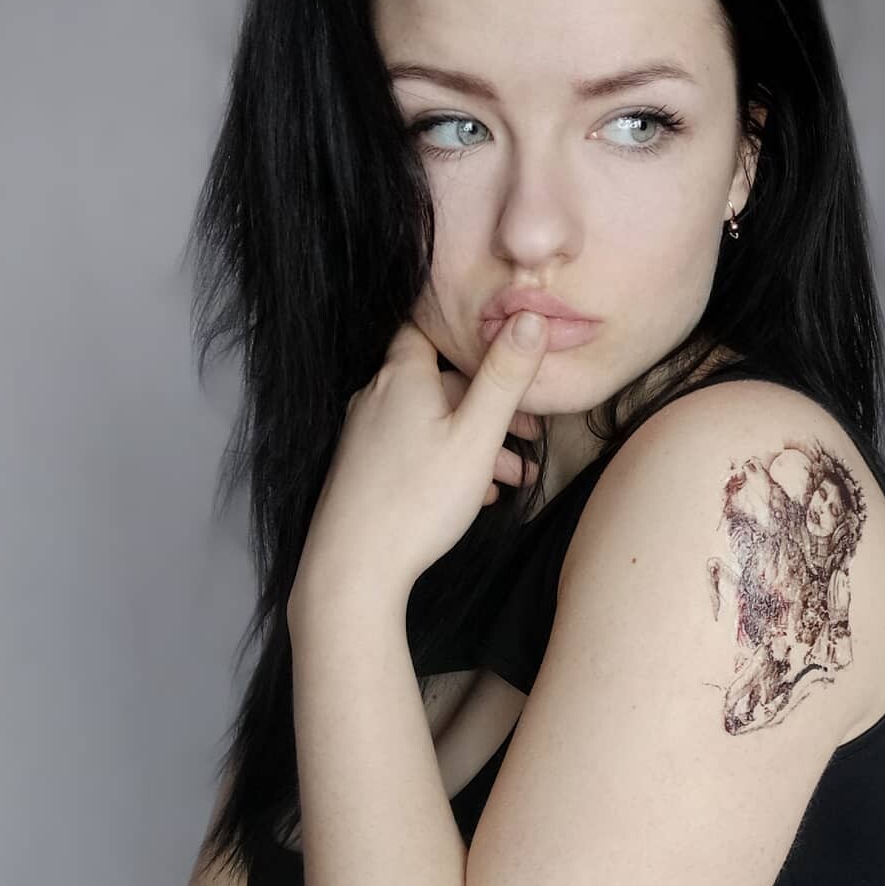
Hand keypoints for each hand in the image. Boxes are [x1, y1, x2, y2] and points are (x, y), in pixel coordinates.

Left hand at [294, 311, 548, 604]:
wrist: (353, 569)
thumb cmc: (417, 500)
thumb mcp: (477, 436)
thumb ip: (504, 377)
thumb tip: (530, 316)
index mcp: (401, 376)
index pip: (431, 328)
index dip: (468, 335)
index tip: (505, 349)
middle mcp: (377, 396)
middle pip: (442, 383)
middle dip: (490, 406)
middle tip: (531, 435)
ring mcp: (366, 433)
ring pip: (432, 421)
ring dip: (476, 442)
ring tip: (515, 479)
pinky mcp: (363, 466)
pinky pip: (414, 448)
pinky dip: (448, 460)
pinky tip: (477, 494)